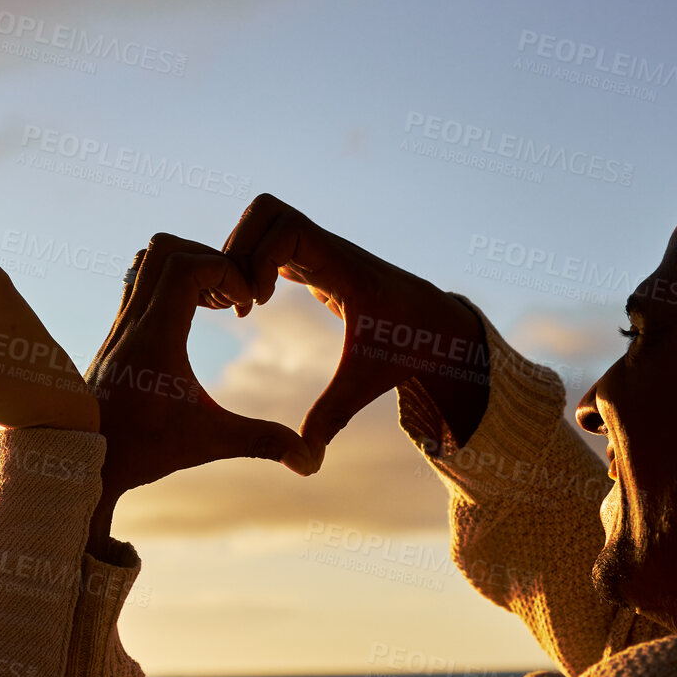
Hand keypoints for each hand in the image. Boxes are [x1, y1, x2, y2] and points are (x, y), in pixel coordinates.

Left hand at [88, 235, 311, 509]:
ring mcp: (120, 323)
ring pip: (146, 260)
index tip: (245, 305)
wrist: (81, 458)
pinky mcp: (115, 332)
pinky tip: (191, 320)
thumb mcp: (209, 442)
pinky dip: (167, 284)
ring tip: (213, 303)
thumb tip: (310, 461)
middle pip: (164, 247)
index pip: (188, 264)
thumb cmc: (142, 449)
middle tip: (231, 296)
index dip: (226, 270)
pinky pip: (138, 282)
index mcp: (156, 335)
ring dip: (185, 266)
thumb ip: (262, 442)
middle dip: (208, 258)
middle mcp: (133, 320)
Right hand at [216, 193, 487, 455]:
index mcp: (343, 267)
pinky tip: (250, 307)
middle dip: (237, 249)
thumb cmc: (407, 348)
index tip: (256, 305)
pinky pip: (270, 241)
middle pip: (265, 210)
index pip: (286, 226)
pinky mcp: (313, 261)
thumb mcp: (366, 382)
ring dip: (240, 254)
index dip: (257, 257)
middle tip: (238, 302)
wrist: (438, 326)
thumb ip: (332, 417)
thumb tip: (307, 465)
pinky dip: (250, 263)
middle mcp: (329, 249)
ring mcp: (319, 251)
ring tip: (240, 306)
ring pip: (263, 220)